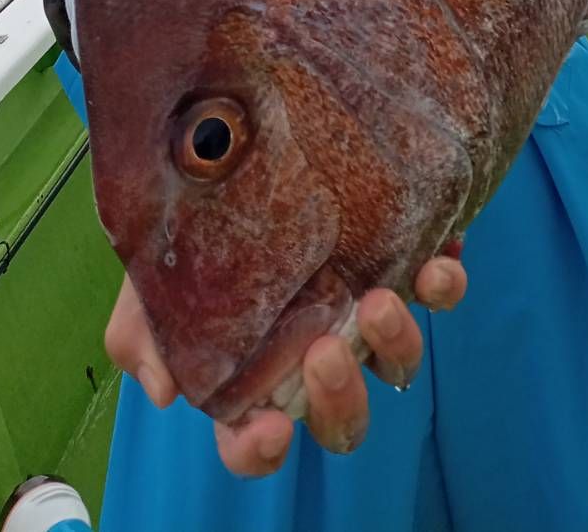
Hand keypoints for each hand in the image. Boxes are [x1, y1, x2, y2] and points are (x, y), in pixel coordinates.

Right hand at [105, 257, 466, 477]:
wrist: (240, 137)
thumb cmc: (195, 224)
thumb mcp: (150, 275)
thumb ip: (143, 333)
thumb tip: (165, 391)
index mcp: (252, 372)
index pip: (253, 440)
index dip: (260, 450)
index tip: (271, 428)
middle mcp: (314, 352)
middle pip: (341, 417)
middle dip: (340, 399)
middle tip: (326, 351)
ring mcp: (362, 313)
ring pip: (398, 361)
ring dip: (397, 343)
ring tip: (382, 302)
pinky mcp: (402, 264)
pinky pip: (440, 291)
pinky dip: (444, 282)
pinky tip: (435, 255)